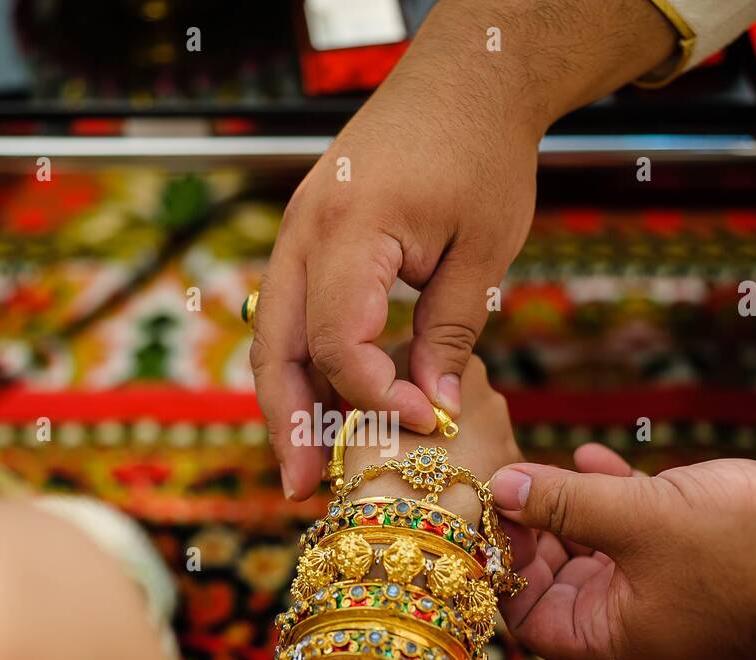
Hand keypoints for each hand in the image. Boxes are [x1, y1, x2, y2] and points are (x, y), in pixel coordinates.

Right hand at [252, 71, 537, 499]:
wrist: (466, 79)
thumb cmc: (483, 155)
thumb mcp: (483, 251)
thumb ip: (450, 335)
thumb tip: (426, 414)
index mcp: (352, 227)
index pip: (336, 337)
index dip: (369, 393)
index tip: (416, 421)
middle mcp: (305, 230)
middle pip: (275, 344)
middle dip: (288, 420)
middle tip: (303, 486)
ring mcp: (297, 231)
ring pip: (272, 332)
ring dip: (286, 399)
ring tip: (306, 463)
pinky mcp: (307, 237)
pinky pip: (290, 311)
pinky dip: (302, 362)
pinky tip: (324, 406)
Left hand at [489, 446, 755, 659]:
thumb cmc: (749, 551)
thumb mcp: (641, 520)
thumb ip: (566, 504)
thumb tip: (502, 488)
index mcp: (614, 635)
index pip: (530, 622)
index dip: (504, 573)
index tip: (495, 517)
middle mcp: (635, 618)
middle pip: (556, 582)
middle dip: (530, 533)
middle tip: (509, 485)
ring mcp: (667, 584)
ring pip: (594, 548)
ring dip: (566, 506)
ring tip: (541, 467)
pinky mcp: (694, 548)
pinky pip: (634, 525)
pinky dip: (610, 492)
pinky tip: (593, 455)